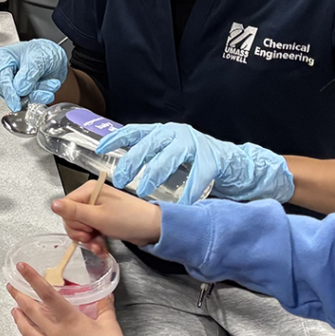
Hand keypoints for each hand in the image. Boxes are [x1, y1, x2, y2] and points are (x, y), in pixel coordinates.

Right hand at [0, 39, 68, 112]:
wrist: (54, 56)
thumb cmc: (41, 50)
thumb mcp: (38, 56)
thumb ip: (28, 73)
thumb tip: (20, 90)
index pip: (1, 79)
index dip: (9, 93)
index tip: (15, 104)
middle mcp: (2, 75)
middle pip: (10, 91)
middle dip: (31, 90)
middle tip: (51, 85)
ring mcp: (11, 86)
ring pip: (22, 98)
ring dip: (40, 92)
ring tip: (53, 83)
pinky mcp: (21, 95)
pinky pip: (31, 100)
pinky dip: (43, 95)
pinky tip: (51, 85)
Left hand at [8, 264, 127, 335]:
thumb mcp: (110, 324)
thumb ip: (104, 307)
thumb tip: (105, 295)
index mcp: (69, 319)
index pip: (47, 294)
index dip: (33, 279)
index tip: (21, 268)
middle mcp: (56, 333)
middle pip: (31, 312)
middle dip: (19, 297)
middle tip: (12, 288)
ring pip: (28, 331)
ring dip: (19, 320)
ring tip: (14, 311)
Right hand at [52, 178, 161, 248]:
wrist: (152, 228)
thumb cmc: (128, 219)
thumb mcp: (97, 217)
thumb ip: (73, 212)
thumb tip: (52, 204)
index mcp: (88, 191)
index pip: (66, 207)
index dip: (73, 223)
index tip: (86, 230)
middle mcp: (91, 198)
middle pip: (72, 219)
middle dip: (81, 233)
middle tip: (92, 237)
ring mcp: (98, 209)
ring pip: (81, 228)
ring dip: (88, 240)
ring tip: (99, 246)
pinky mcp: (104, 220)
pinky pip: (91, 232)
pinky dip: (95, 241)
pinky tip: (102, 248)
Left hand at [95, 122, 293, 204]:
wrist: (233, 161)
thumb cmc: (197, 158)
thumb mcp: (170, 149)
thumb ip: (151, 153)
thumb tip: (124, 165)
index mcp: (164, 131)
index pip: (135, 130)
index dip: (117, 139)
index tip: (101, 149)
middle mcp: (177, 134)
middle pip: (149, 146)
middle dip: (132, 162)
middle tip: (120, 180)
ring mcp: (195, 145)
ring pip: (169, 159)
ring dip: (155, 175)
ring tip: (145, 190)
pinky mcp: (212, 159)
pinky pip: (197, 178)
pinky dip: (188, 193)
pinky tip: (180, 204)